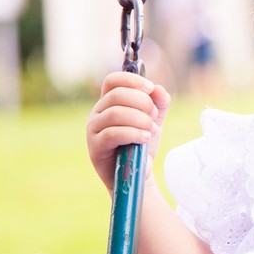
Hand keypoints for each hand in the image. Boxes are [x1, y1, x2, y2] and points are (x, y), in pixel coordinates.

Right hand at [86, 71, 170, 193]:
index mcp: (109, 102)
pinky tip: (145, 137)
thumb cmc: (141, 143)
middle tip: (154, 116)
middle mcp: (98, 112)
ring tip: (151, 130)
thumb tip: (158, 90)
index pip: (113, 80)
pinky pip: (112, 133)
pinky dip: (133, 133)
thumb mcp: (154, 119)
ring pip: (115, 113)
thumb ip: (159, 102)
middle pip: (116, 95)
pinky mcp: (95, 147)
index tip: (151, 88)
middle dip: (142, 102)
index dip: (132, 80)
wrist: (138, 172)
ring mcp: (94, 129)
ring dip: (139, 119)